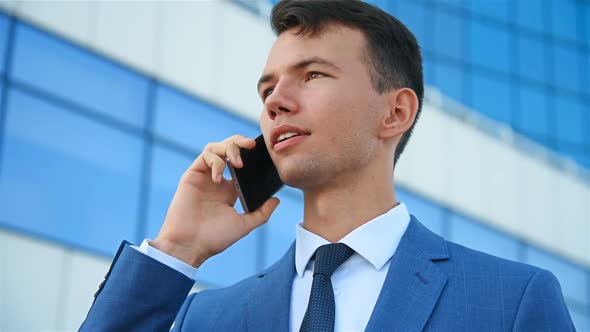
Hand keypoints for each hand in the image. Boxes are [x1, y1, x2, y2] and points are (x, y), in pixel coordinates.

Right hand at [151, 135, 279, 266]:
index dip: (251, 156)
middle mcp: (217, 181)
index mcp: (229, 190)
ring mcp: (204, 176)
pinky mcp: (192, 175)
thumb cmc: (214, 238)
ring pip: (216, 148)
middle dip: (240, 142)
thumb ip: (261, 213)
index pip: (242, 164)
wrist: (190, 244)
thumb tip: (276, 200)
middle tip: (252, 145)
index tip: (264, 154)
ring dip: (229, 148)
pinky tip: (219, 178)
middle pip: (228, 150)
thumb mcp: (244, 225)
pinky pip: (205, 156)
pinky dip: (215, 161)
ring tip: (238, 162)